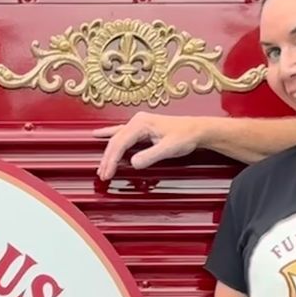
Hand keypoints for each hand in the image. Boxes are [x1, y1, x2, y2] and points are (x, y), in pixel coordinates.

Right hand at [93, 114, 208, 180]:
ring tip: (101, 167)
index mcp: (141, 124)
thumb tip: (133, 163)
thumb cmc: (185, 136)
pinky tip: (98, 134)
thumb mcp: (169, 148)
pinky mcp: (141, 128)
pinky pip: (120, 133)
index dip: (112, 160)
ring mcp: (138, 123)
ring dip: (108, 153)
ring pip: (116, 138)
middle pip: (115, 141)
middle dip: (108, 159)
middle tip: (103, 175)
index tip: (108, 174)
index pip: (120, 143)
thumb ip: (150, 156)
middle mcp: (137, 121)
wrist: (197, 129)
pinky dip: (109, 135)